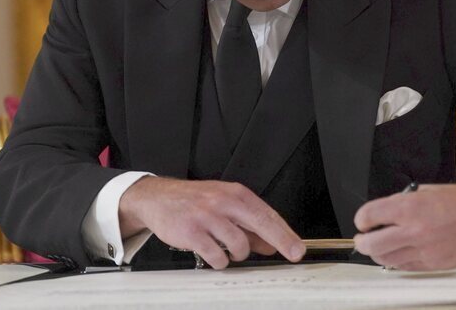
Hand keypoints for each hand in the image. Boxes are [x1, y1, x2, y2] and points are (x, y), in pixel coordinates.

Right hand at [119, 177, 305, 268]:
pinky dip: (219, 260)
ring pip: (238, 244)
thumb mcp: (224, 207)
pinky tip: (214, 255)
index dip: (285, 233)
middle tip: (293, 254)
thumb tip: (271, 244)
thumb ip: (248, 226)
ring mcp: (207, 216)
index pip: (267, 214)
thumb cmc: (194, 201)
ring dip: (237, 254)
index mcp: (235, 193)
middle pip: (260, 223)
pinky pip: (216, 255)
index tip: (297, 247)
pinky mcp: (192, 232)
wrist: (158, 197)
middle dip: (280, 241)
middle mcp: (223, 202)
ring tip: (228, 250)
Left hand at [353, 183, 455, 270]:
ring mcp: (424, 251)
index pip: (370, 215)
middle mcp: (414, 231)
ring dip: (377, 253)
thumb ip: (402, 202)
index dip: (362, 218)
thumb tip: (383, 213)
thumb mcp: (426, 191)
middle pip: (372, 244)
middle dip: (362, 241)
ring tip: (378, 246)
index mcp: (410, 208)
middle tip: (362, 238)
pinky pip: (405, 266)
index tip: (363, 220)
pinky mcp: (433, 265)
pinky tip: (398, 252)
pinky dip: (396, 261)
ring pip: (386, 259)